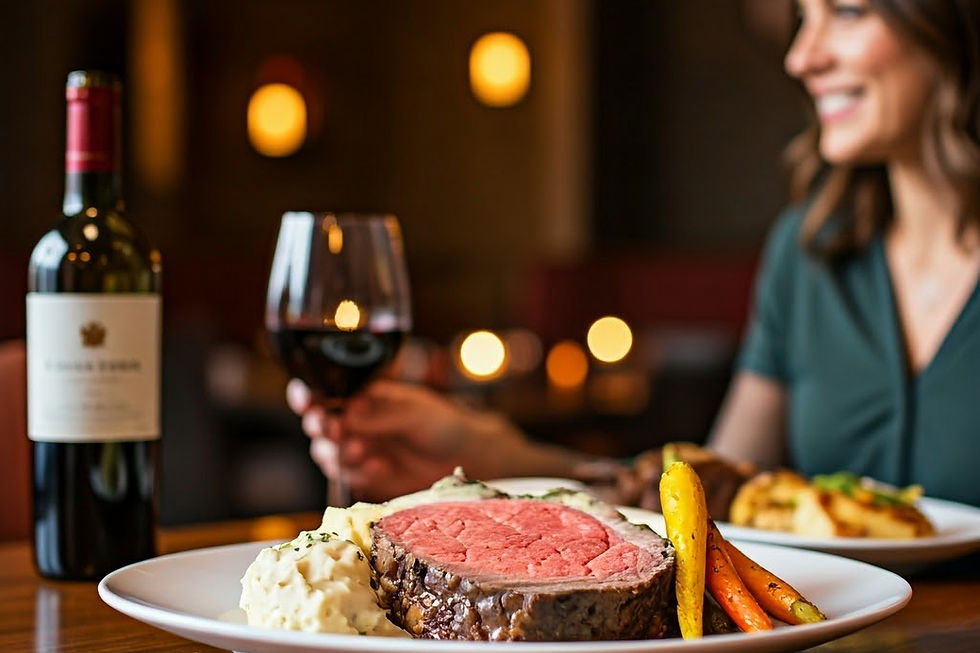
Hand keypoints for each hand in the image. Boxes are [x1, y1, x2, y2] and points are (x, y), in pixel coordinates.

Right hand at [286, 379, 542, 501]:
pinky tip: (380, 467)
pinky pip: (347, 477)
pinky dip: (358, 473)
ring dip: (337, 452)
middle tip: (335, 428)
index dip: (308, 395)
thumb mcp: (416, 412)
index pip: (324, 391)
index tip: (308, 401)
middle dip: (321, 426)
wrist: (464, 458)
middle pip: (317, 423)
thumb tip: (349, 411)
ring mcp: (356, 449)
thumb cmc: (442, 423)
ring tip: (361, 450)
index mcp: (361, 396)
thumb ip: (382, 414)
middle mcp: (352, 422)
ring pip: (325, 452)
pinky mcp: (364, 477)